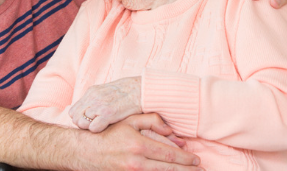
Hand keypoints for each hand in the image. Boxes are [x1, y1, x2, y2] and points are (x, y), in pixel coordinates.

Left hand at [69, 76, 141, 131]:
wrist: (141, 90)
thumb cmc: (127, 93)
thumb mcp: (107, 91)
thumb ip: (95, 99)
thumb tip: (87, 111)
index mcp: (91, 91)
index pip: (73, 110)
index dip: (80, 118)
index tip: (89, 121)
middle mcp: (93, 97)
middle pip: (75, 117)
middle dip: (82, 124)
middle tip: (94, 126)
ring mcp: (99, 105)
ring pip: (81, 123)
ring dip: (89, 127)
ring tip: (101, 127)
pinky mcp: (108, 113)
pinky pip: (93, 128)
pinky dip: (98, 130)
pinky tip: (106, 127)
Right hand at [78, 113, 201, 170]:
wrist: (86, 151)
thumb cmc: (109, 133)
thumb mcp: (129, 120)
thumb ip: (152, 121)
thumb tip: (171, 131)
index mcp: (138, 145)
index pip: (168, 154)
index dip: (185, 159)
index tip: (196, 160)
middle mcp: (136, 162)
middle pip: (168, 169)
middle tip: (200, 170)